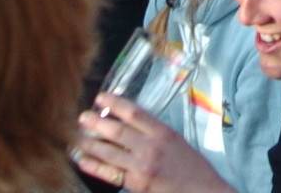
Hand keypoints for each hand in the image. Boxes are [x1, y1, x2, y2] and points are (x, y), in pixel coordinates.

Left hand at [76, 91, 228, 192]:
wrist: (203, 190)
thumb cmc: (194, 167)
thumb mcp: (178, 141)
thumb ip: (156, 132)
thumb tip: (131, 123)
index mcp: (163, 132)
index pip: (134, 113)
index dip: (115, 103)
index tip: (101, 97)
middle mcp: (151, 146)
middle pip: (117, 130)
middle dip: (97, 122)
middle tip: (83, 117)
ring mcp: (142, 166)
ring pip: (109, 151)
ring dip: (90, 143)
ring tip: (77, 137)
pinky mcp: (137, 183)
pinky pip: (110, 173)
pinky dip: (95, 166)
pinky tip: (83, 160)